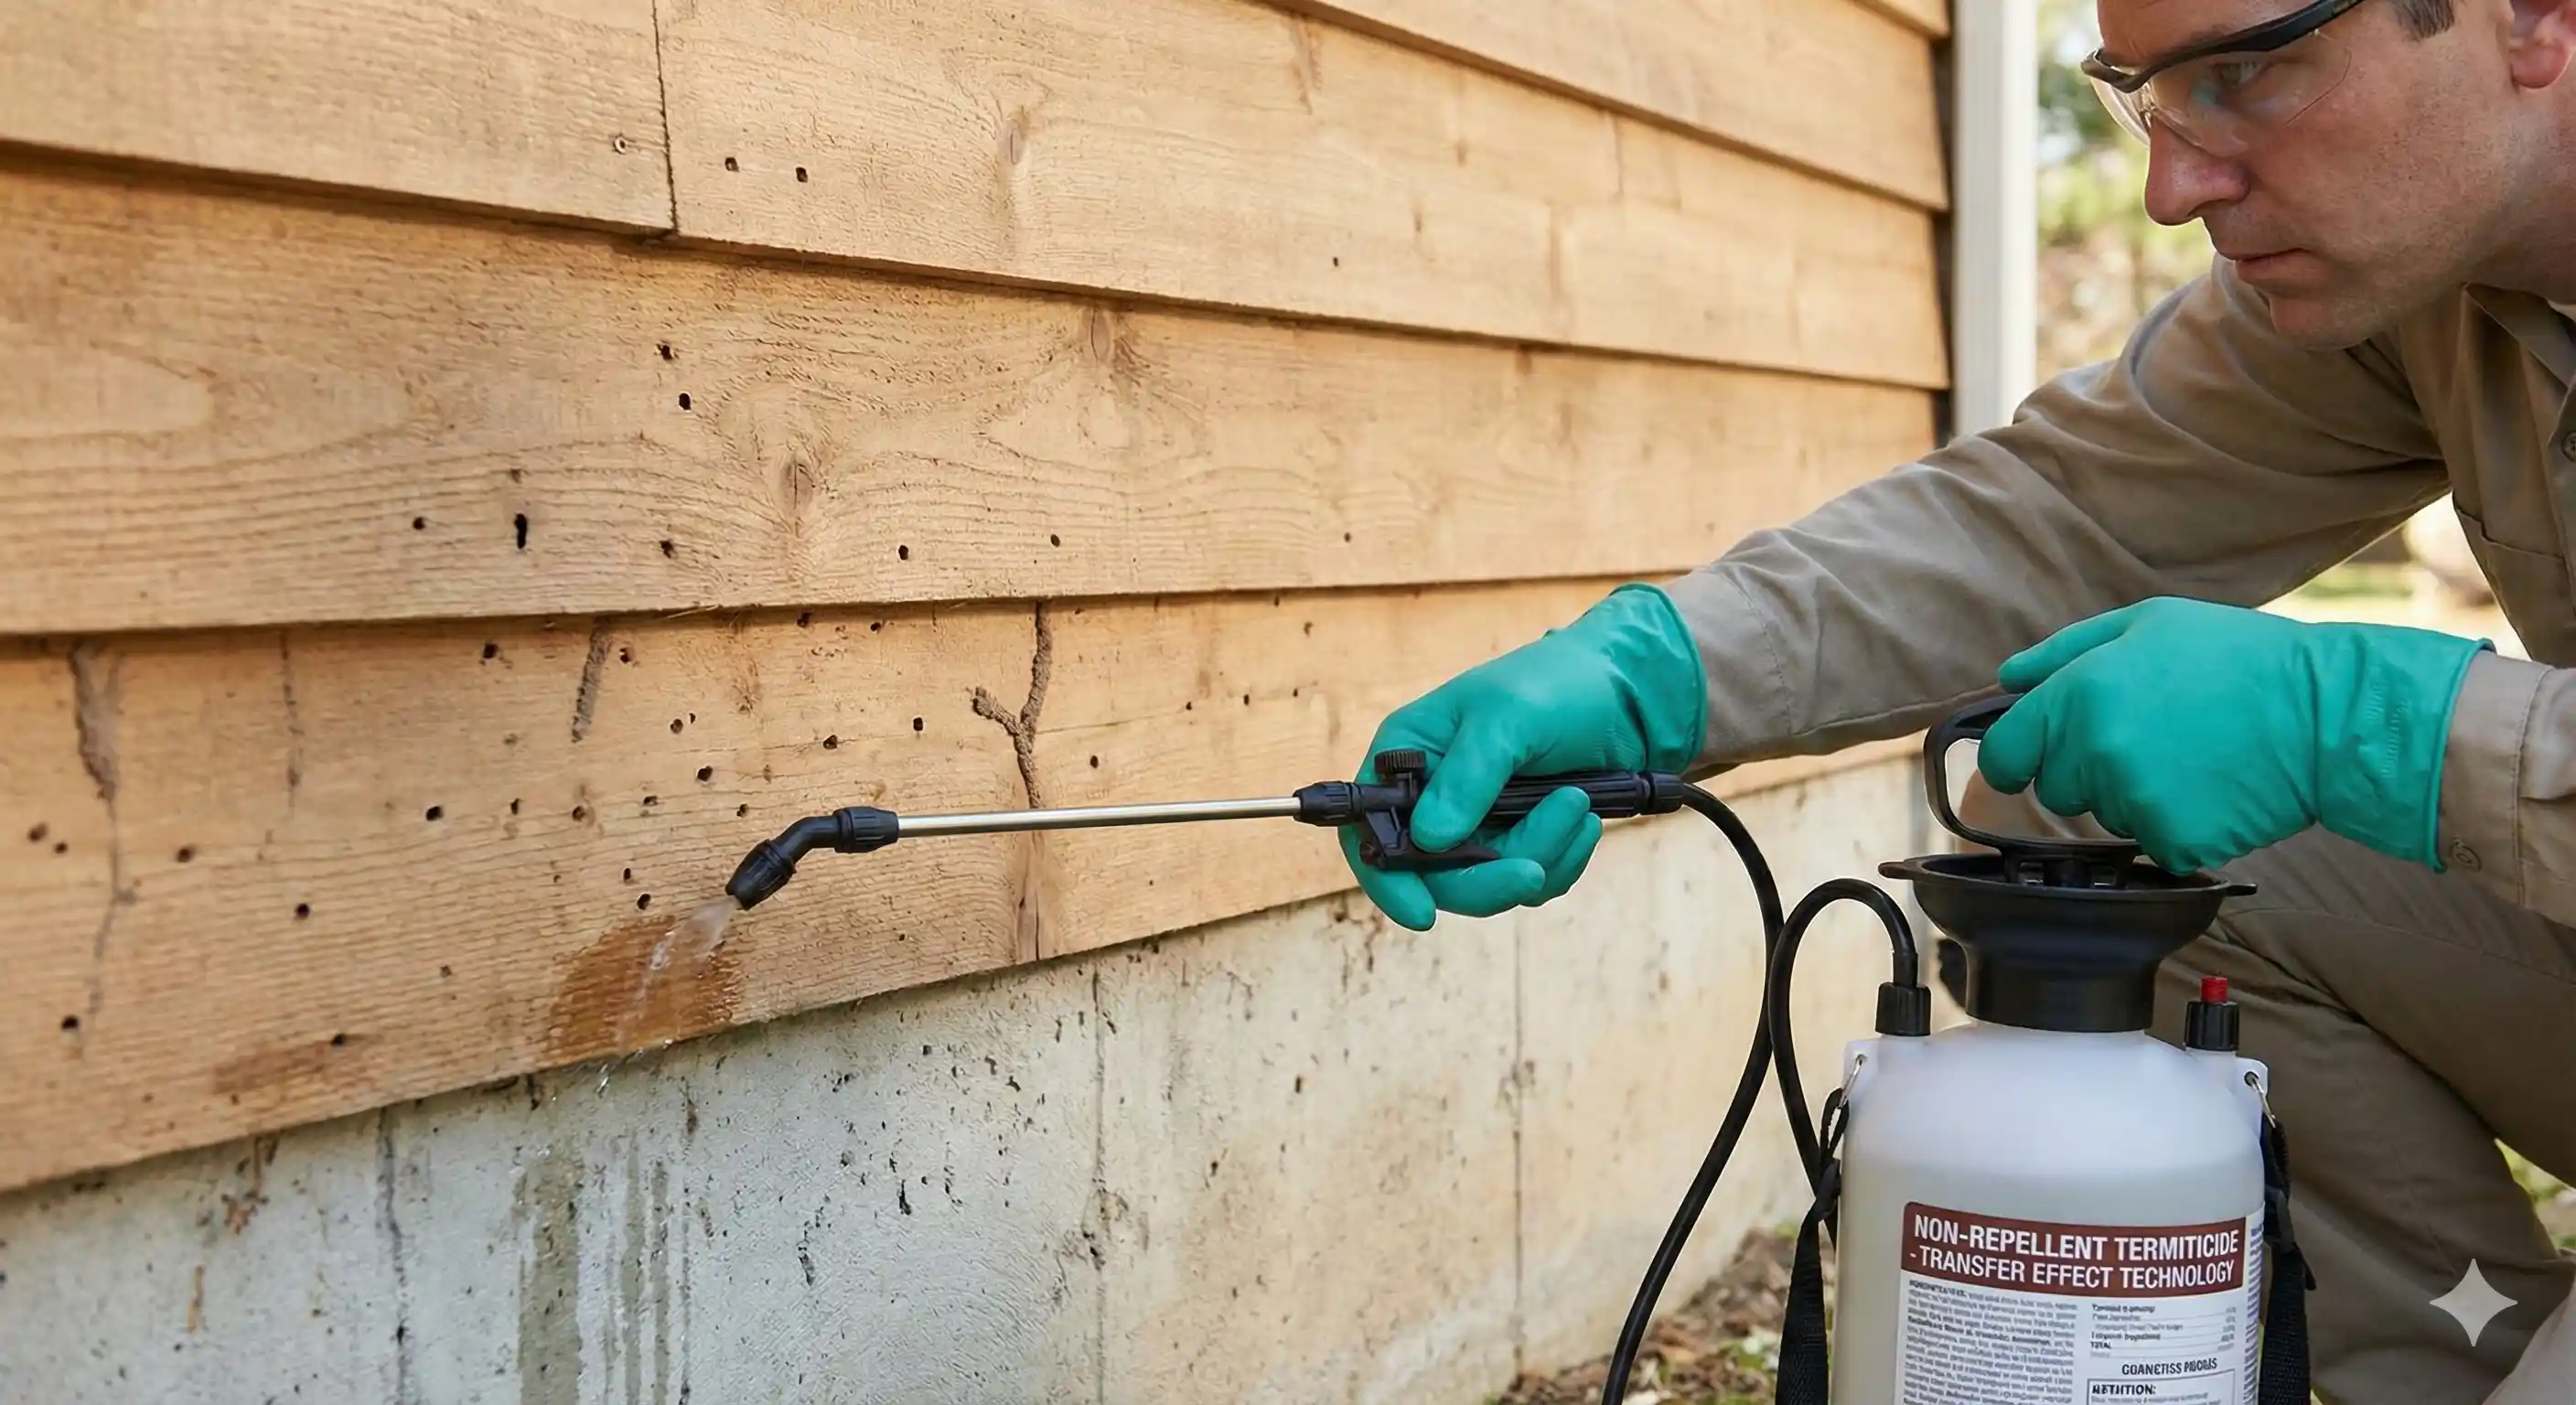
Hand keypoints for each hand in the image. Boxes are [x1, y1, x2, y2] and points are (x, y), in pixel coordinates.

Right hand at [1344, 584, 1705, 929]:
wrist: (1627, 694)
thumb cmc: (1556, 686)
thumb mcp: (1509, 719)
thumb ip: (1467, 778)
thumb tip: (1428, 840)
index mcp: (1407, 756)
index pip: (1368, 830)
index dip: (1386, 877)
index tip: (1423, 913)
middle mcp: (1431, 795)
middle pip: (1432, 875)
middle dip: (1489, 877)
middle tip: (1534, 869)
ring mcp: (1475, 822)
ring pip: (1489, 883)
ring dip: (1540, 855)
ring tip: (1578, 805)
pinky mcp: (1517, 839)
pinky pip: (1528, 881)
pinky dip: (1560, 860)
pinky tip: (1584, 821)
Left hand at [1977, 596, 2486, 873]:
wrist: (2327, 714)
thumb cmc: (2239, 659)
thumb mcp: (2147, 624)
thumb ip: (2062, 652)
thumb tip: (2006, 681)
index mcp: (2080, 696)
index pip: (2004, 754)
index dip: (2017, 756)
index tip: (2035, 756)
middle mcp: (2096, 753)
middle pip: (2054, 788)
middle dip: (2084, 770)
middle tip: (2149, 737)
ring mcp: (2134, 803)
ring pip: (2104, 815)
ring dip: (2132, 794)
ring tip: (2191, 754)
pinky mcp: (2172, 842)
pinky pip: (2151, 841)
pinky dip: (2175, 824)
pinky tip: (2212, 787)